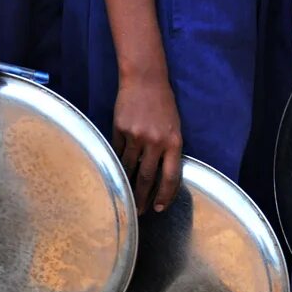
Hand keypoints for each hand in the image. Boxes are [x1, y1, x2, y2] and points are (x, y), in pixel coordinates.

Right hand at [111, 71, 183, 213]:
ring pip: (129, 167)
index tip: (160, 208)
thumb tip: (160, 175)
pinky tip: (116, 174)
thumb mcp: (174, 128)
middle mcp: (156, 141)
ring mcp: (136, 136)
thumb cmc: (163, 105)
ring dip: (127, 184)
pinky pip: (118, 152)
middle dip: (143, 197)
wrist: (145, 80)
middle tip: (139, 212)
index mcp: (174, 143)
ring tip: (126, 196)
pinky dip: (118, 163)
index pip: (171, 177)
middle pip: (147, 177)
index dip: (165, 195)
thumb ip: (169, 150)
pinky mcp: (120, 130)